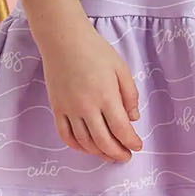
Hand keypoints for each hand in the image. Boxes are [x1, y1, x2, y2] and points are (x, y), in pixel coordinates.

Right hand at [40, 22, 142, 161]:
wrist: (63, 40)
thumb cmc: (95, 51)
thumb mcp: (121, 68)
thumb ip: (130, 94)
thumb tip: (133, 118)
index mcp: (106, 96)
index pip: (121, 129)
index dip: (131, 142)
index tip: (137, 146)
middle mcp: (86, 107)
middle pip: (103, 141)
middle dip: (117, 153)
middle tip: (125, 156)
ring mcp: (69, 109)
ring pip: (84, 142)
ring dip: (98, 153)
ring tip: (109, 155)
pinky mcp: (56, 108)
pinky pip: (65, 135)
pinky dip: (77, 146)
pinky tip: (87, 148)